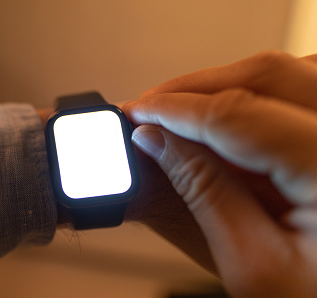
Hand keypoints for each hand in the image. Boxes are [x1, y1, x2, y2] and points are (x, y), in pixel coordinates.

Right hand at [125, 51, 316, 296]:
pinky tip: (234, 119)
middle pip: (270, 75)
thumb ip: (203, 193)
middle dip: (197, 87)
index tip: (138, 114)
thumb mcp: (254, 264)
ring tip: (186, 114)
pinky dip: (265, 94)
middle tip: (152, 109)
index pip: (239, 114)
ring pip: (294, 71)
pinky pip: (309, 88)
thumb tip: (157, 142)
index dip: (176, 109)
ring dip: (231, 86)